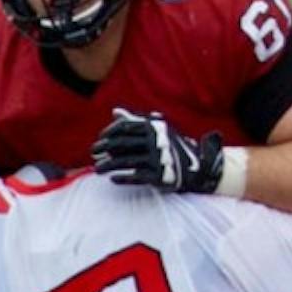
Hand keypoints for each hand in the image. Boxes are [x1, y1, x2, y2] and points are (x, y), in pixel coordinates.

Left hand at [92, 108, 225, 194]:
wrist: (197, 167)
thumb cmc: (171, 147)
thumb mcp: (158, 130)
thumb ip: (136, 121)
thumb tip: (115, 112)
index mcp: (155, 128)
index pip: (125, 127)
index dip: (109, 133)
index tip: (99, 140)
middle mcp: (156, 141)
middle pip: (122, 144)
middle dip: (104, 148)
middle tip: (93, 153)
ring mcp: (158, 158)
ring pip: (125, 161)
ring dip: (108, 165)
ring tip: (97, 169)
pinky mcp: (160, 175)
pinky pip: (135, 177)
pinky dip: (122, 178)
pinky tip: (113, 179)